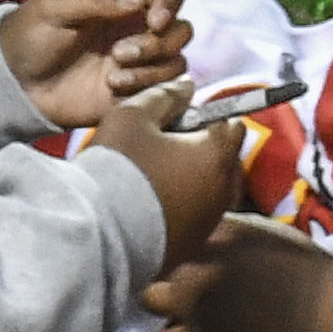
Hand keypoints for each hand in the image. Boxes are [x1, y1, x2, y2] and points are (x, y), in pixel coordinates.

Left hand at [0, 0, 186, 129]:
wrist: (13, 82)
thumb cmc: (29, 34)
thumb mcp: (54, 7)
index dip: (170, 1)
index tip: (154, 18)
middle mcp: (136, 24)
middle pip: (180, 26)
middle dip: (160, 40)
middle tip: (121, 52)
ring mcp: (139, 58)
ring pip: (177, 57)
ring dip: (153, 65)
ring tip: (114, 72)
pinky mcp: (136, 88)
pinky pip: (164, 86)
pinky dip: (147, 85)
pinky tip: (113, 86)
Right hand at [91, 87, 248, 258]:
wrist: (100, 233)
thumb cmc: (119, 167)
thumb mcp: (133, 115)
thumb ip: (165, 96)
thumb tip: (187, 86)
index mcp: (217, 155)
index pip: (232, 124)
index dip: (206, 117)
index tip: (176, 122)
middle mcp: (224, 190)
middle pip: (224, 160)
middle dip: (202, 151)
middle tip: (161, 149)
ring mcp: (209, 222)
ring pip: (210, 190)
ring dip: (191, 181)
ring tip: (151, 179)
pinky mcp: (192, 245)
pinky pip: (194, 218)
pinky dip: (180, 208)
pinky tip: (148, 206)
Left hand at [141, 209, 332, 331]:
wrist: (316, 306)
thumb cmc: (292, 260)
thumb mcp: (249, 228)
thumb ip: (213, 223)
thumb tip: (187, 219)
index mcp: (202, 235)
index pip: (155, 228)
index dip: (152, 232)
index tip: (154, 234)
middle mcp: (189, 267)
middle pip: (144, 261)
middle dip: (146, 262)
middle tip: (156, 266)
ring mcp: (191, 305)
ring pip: (146, 300)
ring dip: (153, 298)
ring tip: (163, 299)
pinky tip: (176, 328)